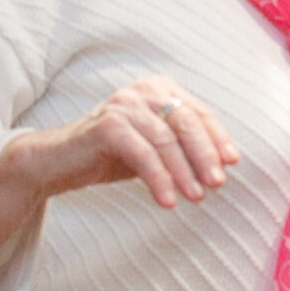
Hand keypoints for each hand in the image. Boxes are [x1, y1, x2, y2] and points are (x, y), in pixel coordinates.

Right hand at [0, 77, 239, 251]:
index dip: (218, 138)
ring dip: (184, 172)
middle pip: (186, 123)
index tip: (232, 162)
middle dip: (205, 155)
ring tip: (196, 197)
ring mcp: (124, 105)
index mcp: (160, 89)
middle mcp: (144, 91)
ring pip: (166, 140)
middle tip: (218, 183)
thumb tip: (223, 164)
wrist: (57, 161)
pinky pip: (142, 154)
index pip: (199, 113)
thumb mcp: (154, 148)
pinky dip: (158, 178)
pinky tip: (168, 200)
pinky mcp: (107, 125)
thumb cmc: (112, 154)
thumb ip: (183, 148)